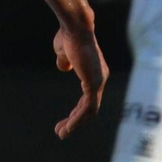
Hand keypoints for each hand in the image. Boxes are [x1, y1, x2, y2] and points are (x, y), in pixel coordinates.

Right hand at [52, 23, 107, 138]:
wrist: (74, 27)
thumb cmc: (68, 36)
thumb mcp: (64, 52)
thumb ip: (65, 61)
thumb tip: (64, 68)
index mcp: (95, 74)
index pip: (88, 99)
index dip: (76, 112)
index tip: (65, 121)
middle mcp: (100, 79)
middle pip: (90, 109)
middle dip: (75, 121)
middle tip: (61, 132)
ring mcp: (99, 82)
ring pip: (89, 111)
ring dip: (75, 123)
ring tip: (62, 133)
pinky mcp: (94, 83)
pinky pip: (88, 107)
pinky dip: (78, 118)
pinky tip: (69, 126)